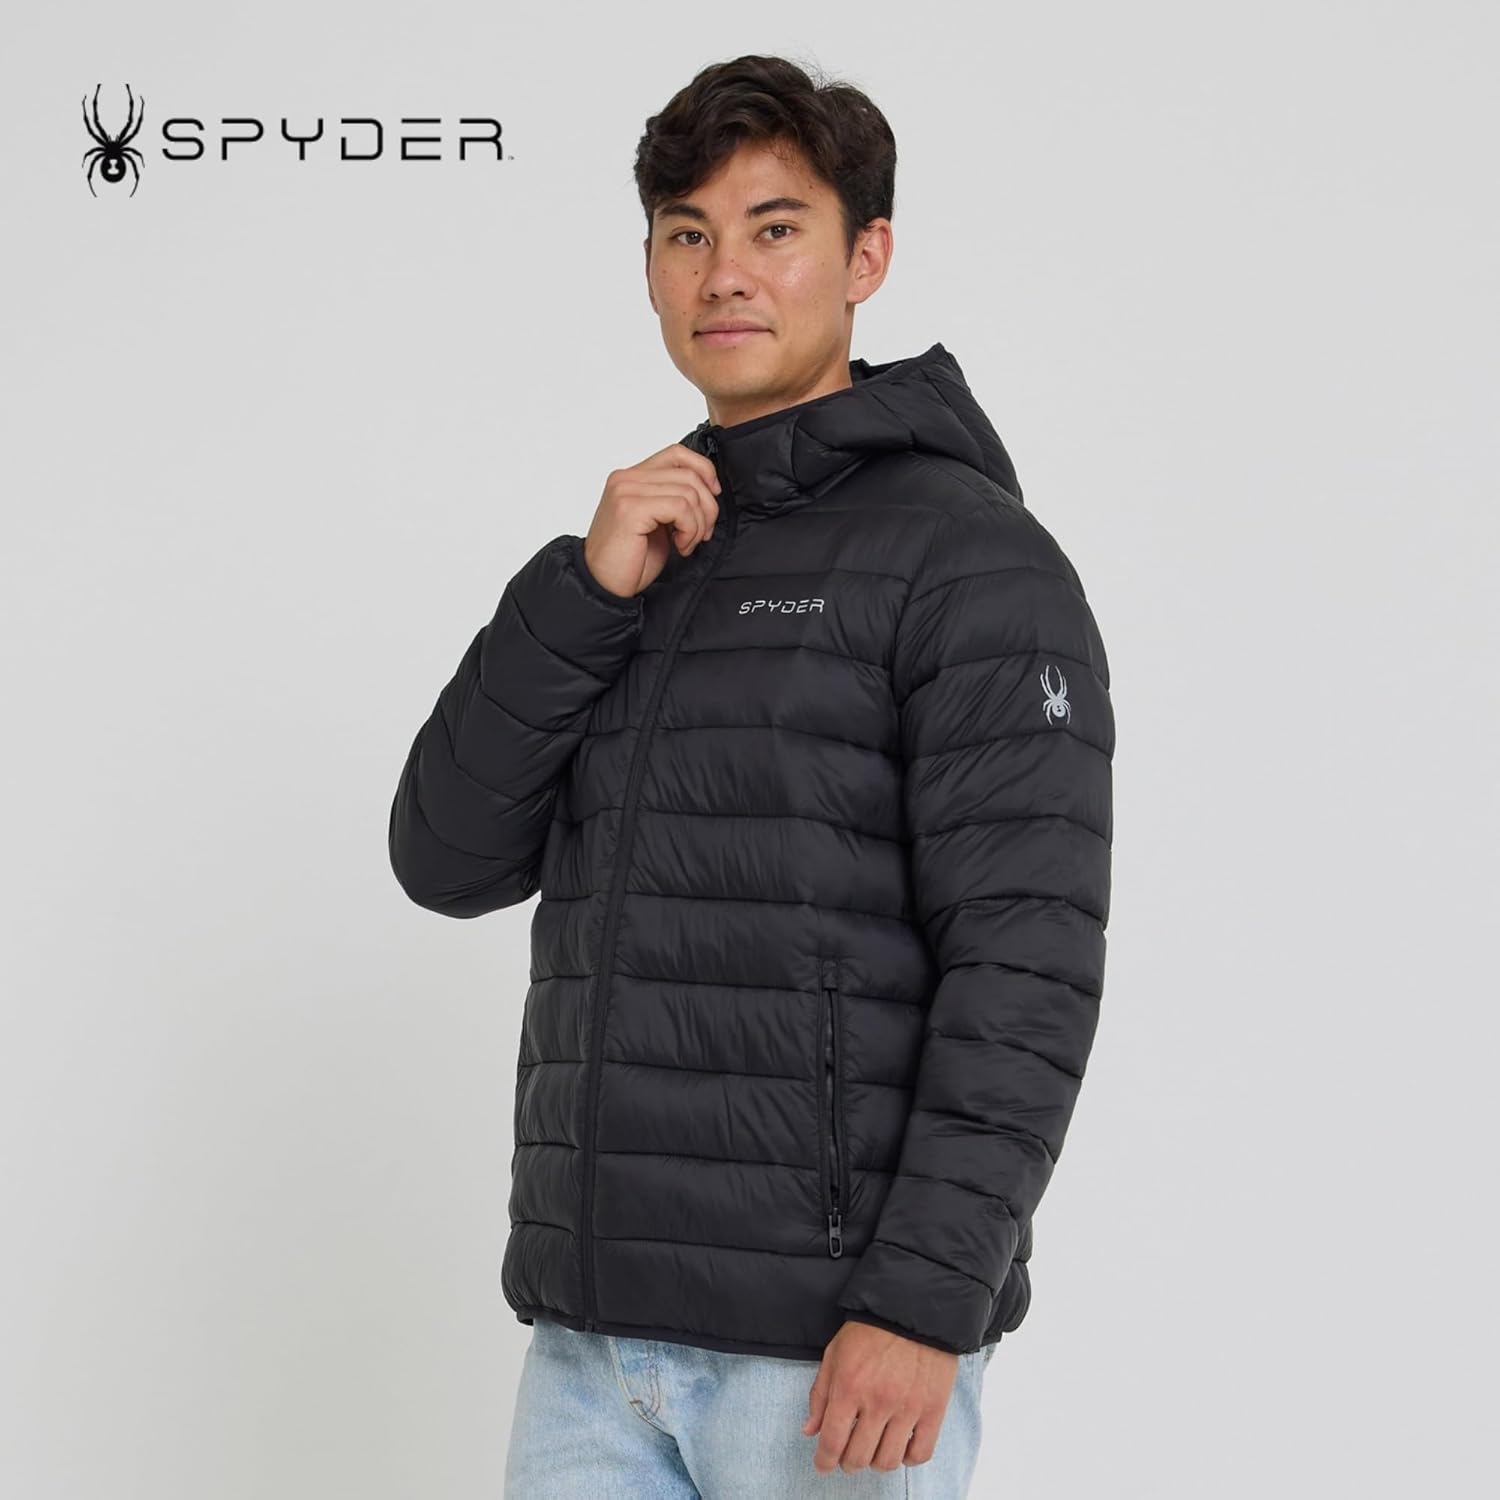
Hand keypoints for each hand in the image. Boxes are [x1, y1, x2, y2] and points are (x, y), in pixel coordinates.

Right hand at [580, 442, 721, 598]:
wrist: (603, 586)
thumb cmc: (630, 560)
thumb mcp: (659, 522)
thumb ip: (674, 499)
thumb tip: (709, 490)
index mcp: (632, 477)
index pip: (677, 453)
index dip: (704, 470)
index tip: (712, 495)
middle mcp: (626, 478)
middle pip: (689, 474)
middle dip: (707, 507)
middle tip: (702, 534)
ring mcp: (627, 491)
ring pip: (689, 491)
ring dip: (697, 523)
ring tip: (686, 543)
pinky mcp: (631, 508)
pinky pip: (680, 507)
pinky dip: (689, 529)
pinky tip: (679, 546)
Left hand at [802, 1320, 959, 1474]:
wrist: (913, 1308)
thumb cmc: (870, 1330)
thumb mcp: (834, 1354)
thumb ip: (820, 1394)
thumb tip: (810, 1431)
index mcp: (849, 1387)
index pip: (832, 1442)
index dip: (824, 1461)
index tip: (823, 1464)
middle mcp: (878, 1402)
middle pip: (858, 1458)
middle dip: (847, 1463)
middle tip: (847, 1455)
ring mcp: (908, 1408)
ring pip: (888, 1461)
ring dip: (875, 1462)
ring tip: (873, 1448)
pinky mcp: (933, 1409)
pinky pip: (920, 1453)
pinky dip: (907, 1459)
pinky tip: (900, 1446)